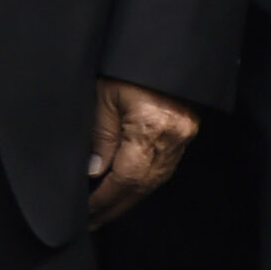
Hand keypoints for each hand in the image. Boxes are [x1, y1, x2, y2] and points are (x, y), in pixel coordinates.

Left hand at [86, 79, 197, 226]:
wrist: (164, 48)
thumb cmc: (129, 65)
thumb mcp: (104, 95)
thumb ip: (100, 135)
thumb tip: (93, 171)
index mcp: (151, 128)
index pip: (125, 178)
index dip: (104, 199)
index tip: (86, 212)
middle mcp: (171, 140)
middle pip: (141, 187)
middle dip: (115, 206)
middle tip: (92, 221)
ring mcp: (182, 140)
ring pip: (153, 182)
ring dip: (128, 198)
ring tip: (104, 210)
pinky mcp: (184, 136)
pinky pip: (161, 170)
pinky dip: (141, 183)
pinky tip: (126, 190)